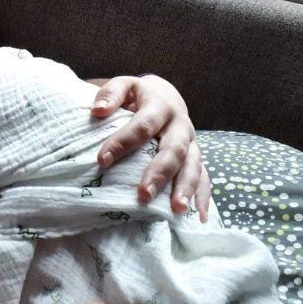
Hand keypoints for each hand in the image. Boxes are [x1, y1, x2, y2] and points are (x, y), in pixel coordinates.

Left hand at [91, 75, 210, 221]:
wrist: (167, 96)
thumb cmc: (138, 96)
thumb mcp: (125, 86)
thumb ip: (111, 94)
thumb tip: (97, 110)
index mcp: (161, 106)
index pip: (142, 125)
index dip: (122, 142)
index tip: (102, 160)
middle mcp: (180, 125)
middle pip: (173, 150)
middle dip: (159, 173)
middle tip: (143, 194)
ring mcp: (192, 143)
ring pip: (193, 166)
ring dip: (186, 188)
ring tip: (177, 210)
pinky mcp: (197, 157)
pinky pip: (204, 178)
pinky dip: (203, 197)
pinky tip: (199, 218)